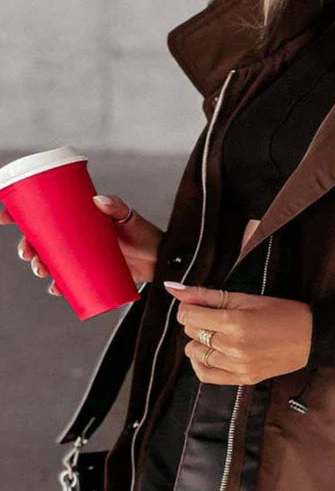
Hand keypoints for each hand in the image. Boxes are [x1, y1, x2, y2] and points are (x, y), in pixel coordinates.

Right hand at [2, 193, 162, 295]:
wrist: (162, 261)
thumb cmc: (144, 234)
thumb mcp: (129, 218)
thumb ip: (117, 207)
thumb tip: (99, 200)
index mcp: (77, 219)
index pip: (41, 213)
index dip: (17, 213)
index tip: (2, 215)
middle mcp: (75, 238)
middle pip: (40, 240)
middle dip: (27, 247)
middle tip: (28, 253)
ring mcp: (81, 257)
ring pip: (50, 262)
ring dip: (39, 267)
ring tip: (42, 272)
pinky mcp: (90, 275)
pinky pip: (68, 282)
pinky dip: (60, 287)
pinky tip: (56, 290)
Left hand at [164, 282, 312, 385]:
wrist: (310, 337)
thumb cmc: (282, 313)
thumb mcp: (245, 297)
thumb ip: (207, 295)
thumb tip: (173, 288)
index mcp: (234, 322)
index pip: (188, 315)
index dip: (188, 307)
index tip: (198, 304)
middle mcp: (233, 347)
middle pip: (190, 333)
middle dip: (196, 322)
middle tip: (214, 316)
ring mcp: (237, 366)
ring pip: (194, 353)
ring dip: (199, 342)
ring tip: (216, 334)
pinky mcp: (242, 379)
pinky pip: (205, 375)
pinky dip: (201, 363)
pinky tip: (209, 353)